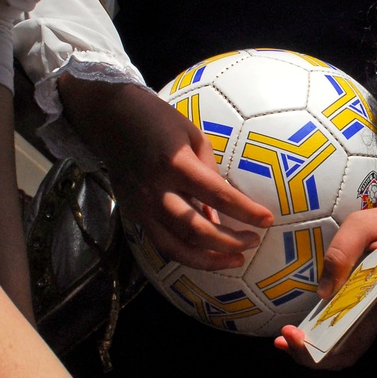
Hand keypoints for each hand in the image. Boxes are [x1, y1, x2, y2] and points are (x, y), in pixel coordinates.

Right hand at [58, 77, 271, 268]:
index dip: (246, 211)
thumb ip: (209, 173)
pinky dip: (186, 254)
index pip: (218, 196)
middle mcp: (157, 190)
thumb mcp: (192, 136)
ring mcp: (142, 205)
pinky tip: (206, 256)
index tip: (267, 220)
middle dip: (230, 242)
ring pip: (177, 247)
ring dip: (209, 259)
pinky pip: (162, 243)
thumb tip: (221, 210)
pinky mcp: (133, 214)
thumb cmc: (157, 120)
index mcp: (176, 164)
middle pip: (197, 229)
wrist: (110, 118)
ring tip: (235, 259)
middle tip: (253, 241)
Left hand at [275, 170, 376, 368]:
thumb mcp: (361, 226)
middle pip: (344, 355)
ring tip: (283, 339)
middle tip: (281, 341)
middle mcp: (376, 316)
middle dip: (310, 356)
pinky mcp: (363, 309)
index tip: (294, 333)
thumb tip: (322, 293)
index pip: (349, 342)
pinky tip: (300, 329)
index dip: (319, 348)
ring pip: (343, 349)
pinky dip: (320, 338)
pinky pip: (342, 334)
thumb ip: (341, 252)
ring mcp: (370, 316)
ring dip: (313, 351)